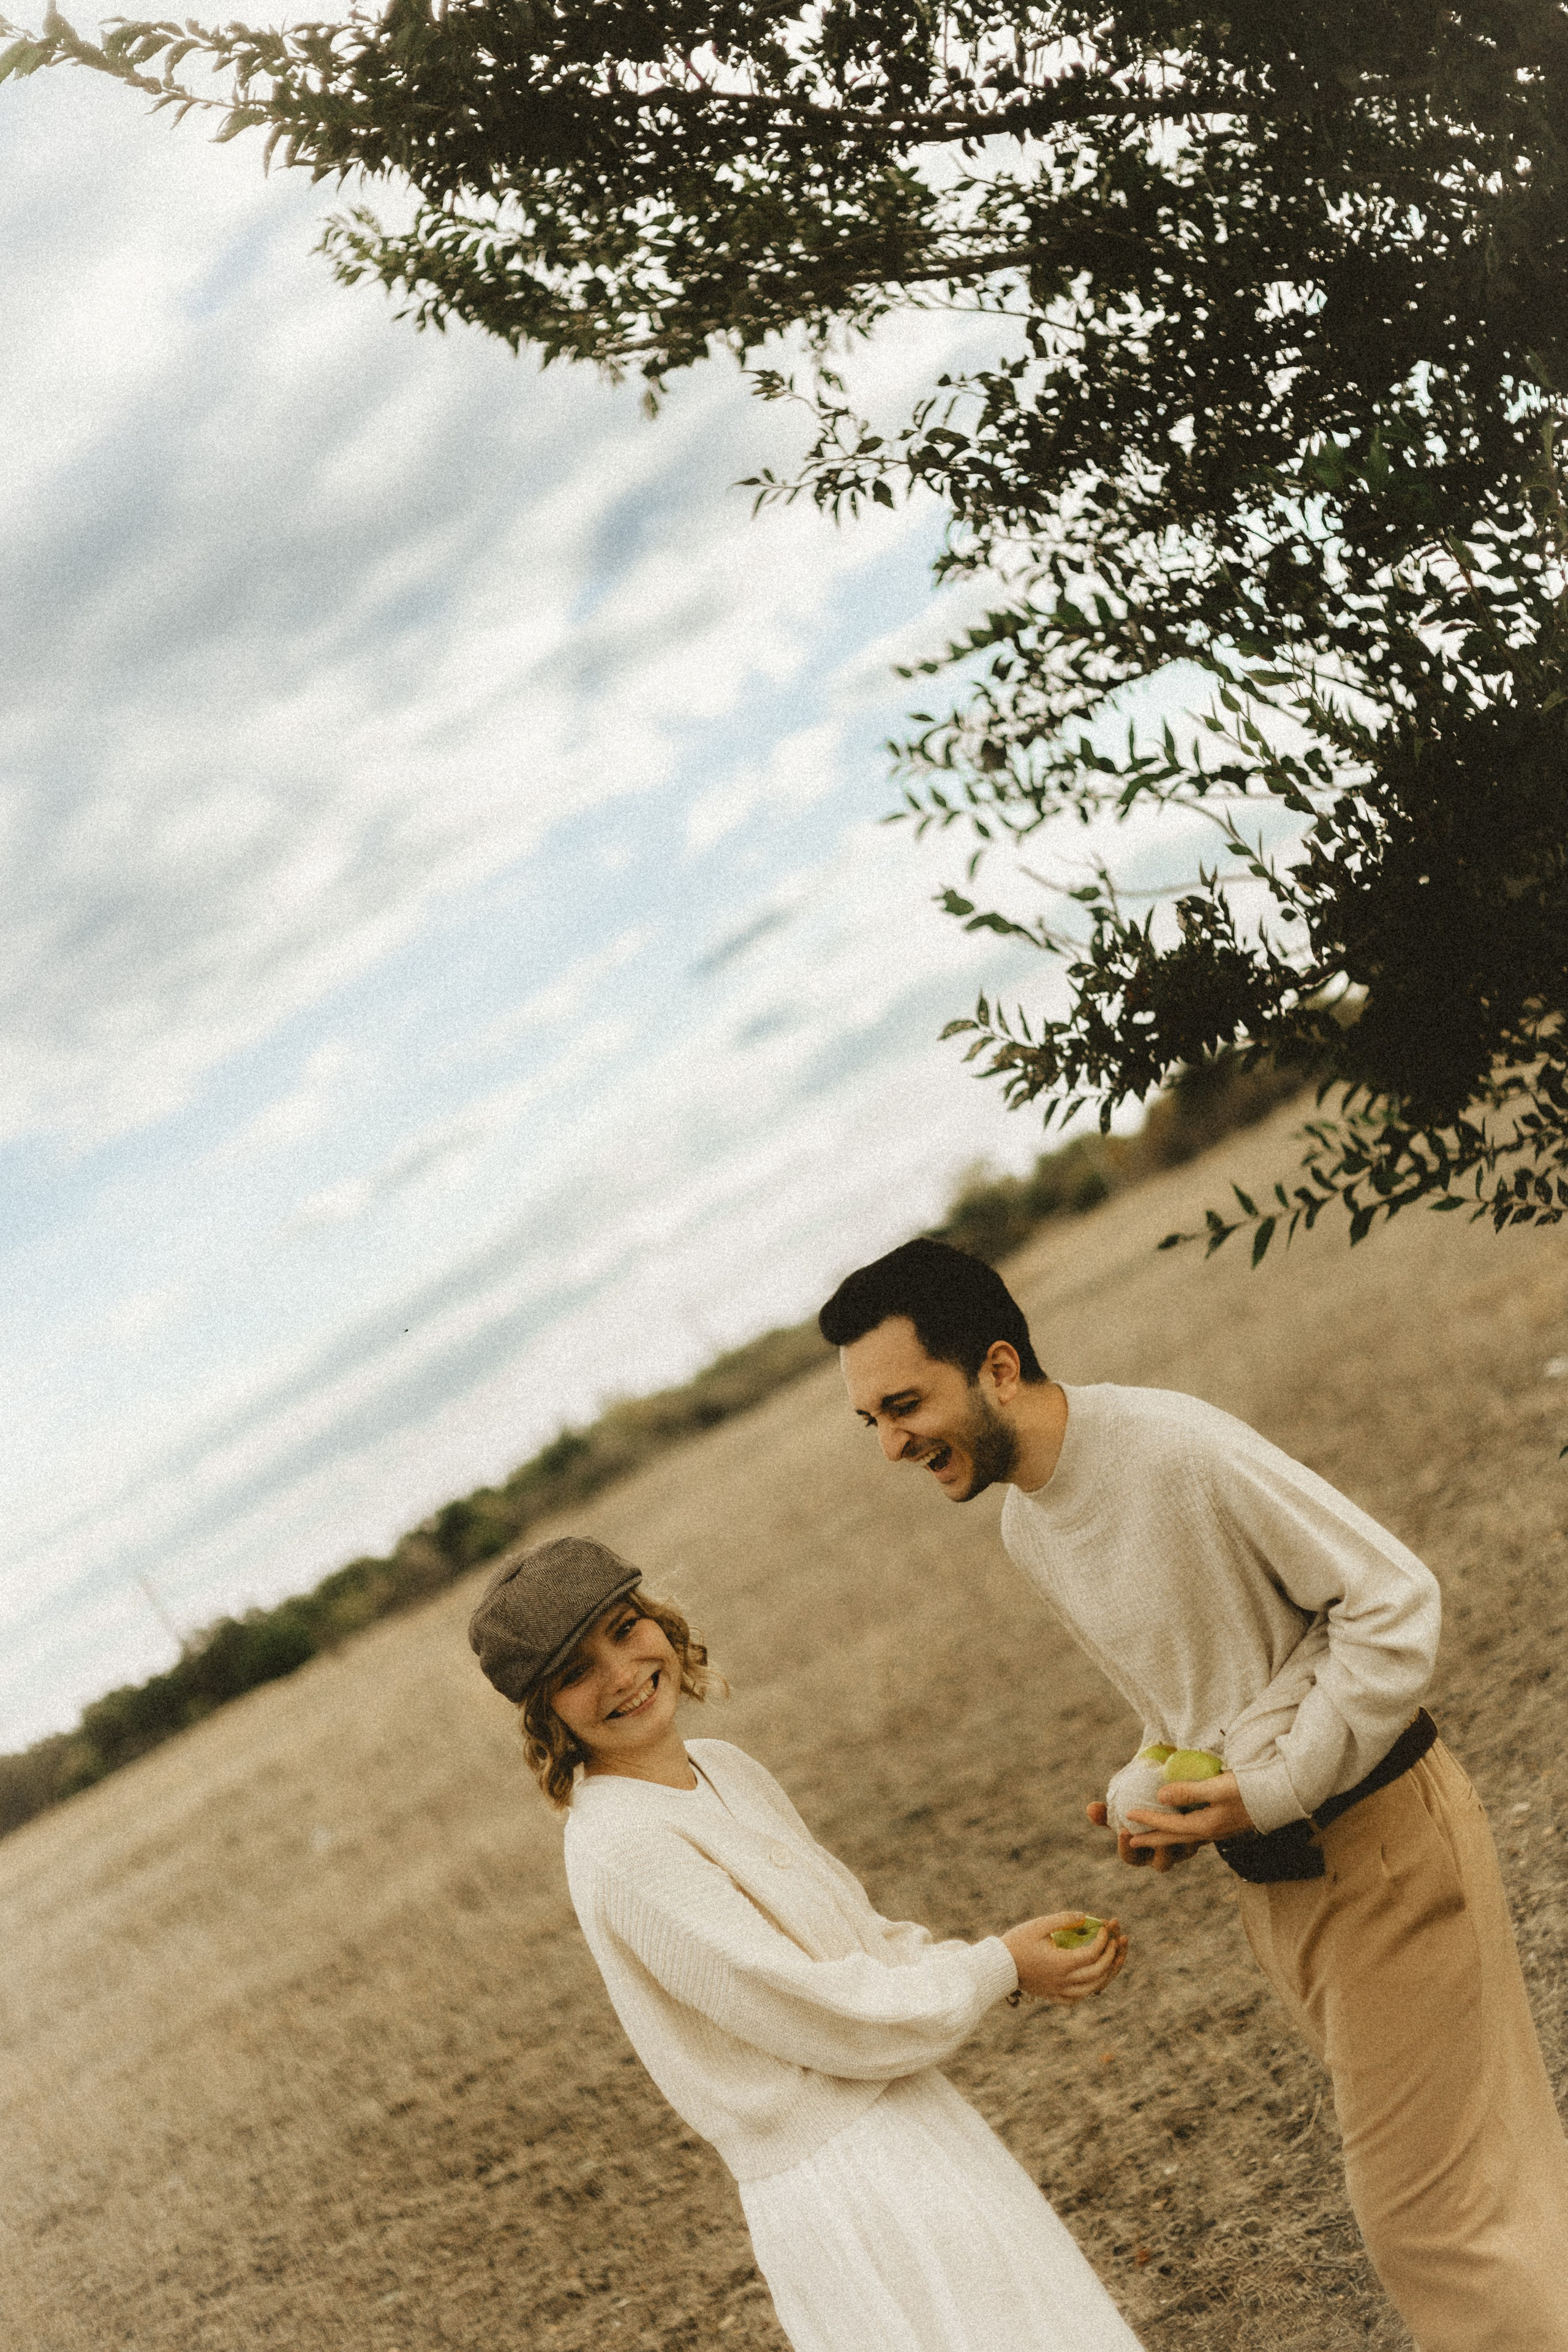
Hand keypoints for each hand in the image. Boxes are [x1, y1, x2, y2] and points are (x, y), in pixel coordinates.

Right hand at [1003, 1913, 1127, 2003]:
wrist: (998, 1966)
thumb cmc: (1017, 1942)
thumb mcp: (1039, 1926)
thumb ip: (1063, 1919)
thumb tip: (1085, 1916)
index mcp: (1061, 1963)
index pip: (1093, 1954)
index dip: (1103, 1940)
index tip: (1105, 1928)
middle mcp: (1063, 1981)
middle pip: (1097, 1973)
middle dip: (1110, 1956)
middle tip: (1113, 1942)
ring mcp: (1058, 1991)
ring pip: (1091, 1989)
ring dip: (1105, 1975)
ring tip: (1109, 1961)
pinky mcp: (1052, 1997)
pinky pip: (1076, 1999)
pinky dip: (1088, 1990)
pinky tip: (1090, 1980)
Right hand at [1085, 1798, 1200, 1872]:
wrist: (1165, 1805)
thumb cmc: (1136, 1810)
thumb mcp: (1120, 1811)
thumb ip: (1106, 1812)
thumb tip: (1090, 1808)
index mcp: (1139, 1852)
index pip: (1130, 1857)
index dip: (1127, 1848)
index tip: (1124, 1830)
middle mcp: (1160, 1856)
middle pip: (1161, 1864)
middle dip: (1159, 1851)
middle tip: (1155, 1833)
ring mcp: (1181, 1851)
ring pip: (1183, 1854)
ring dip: (1182, 1843)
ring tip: (1179, 1827)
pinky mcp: (1197, 1840)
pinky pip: (1198, 1839)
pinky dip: (1196, 1829)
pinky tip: (1194, 1814)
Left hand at [1124, 1770, 1255, 1854]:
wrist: (1282, 1797)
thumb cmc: (1250, 1789)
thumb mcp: (1218, 1787)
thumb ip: (1189, 1791)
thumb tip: (1160, 1795)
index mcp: (1206, 1825)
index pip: (1170, 1825)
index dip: (1148, 1820)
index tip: (1128, 1815)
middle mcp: (1210, 1832)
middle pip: (1174, 1839)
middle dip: (1152, 1839)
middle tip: (1130, 1841)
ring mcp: (1218, 1831)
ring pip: (1184, 1838)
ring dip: (1165, 1837)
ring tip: (1150, 1836)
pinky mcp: (1225, 1826)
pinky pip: (1195, 1833)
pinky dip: (1180, 1832)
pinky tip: (1179, 1828)